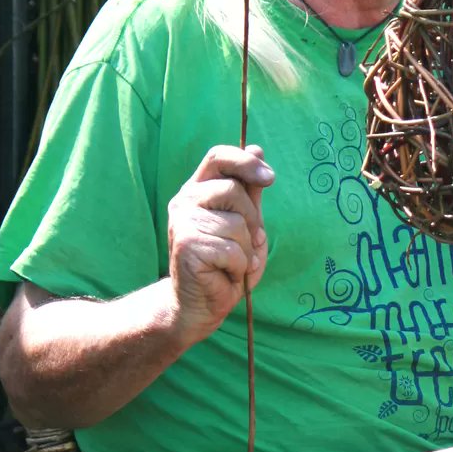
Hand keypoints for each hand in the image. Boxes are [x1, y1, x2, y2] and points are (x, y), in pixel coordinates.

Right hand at [165, 144, 273, 344]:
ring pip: (237, 223)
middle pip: (234, 191)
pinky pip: (234, 250)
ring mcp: (183, 222)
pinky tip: (227, 273)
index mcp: (198, 190)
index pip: (217, 156)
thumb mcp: (246, 223)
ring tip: (233, 262)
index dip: (245, 162)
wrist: (201, 303)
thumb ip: (250, 191)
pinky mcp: (187, 246)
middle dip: (252, 221)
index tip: (269, 178)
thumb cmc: (227, 262)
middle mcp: (185, 201)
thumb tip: (256, 148)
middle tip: (244, 243)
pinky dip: (240, 266)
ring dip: (246, 249)